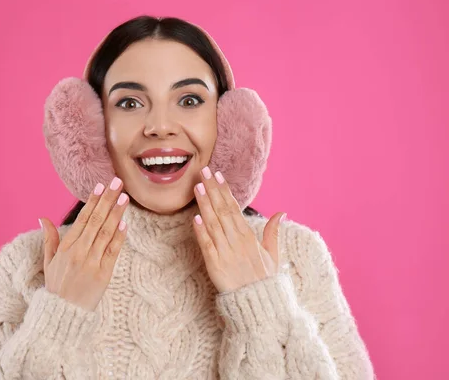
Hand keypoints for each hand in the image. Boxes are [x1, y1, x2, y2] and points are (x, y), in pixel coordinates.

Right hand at [38, 177, 128, 311]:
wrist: (63, 315)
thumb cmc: (56, 288)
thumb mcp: (48, 262)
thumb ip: (49, 239)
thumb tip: (42, 218)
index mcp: (66, 248)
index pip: (82, 219)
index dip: (92, 202)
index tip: (100, 186)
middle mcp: (79, 253)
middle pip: (96, 221)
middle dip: (107, 200)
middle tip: (117, 182)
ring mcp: (92, 263)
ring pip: (106, 233)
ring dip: (116, 214)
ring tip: (124, 197)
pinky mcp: (104, 274)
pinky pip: (113, 251)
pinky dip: (119, 237)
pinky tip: (124, 223)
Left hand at [192, 166, 285, 293]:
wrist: (258, 304)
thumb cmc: (264, 280)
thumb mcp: (273, 254)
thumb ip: (273, 232)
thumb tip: (281, 213)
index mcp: (249, 236)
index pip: (234, 207)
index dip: (224, 190)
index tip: (218, 175)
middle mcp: (237, 241)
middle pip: (222, 210)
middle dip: (212, 189)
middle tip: (203, 171)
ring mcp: (225, 252)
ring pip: (213, 223)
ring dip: (204, 204)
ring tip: (197, 186)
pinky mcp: (215, 265)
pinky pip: (206, 245)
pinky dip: (201, 231)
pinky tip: (195, 217)